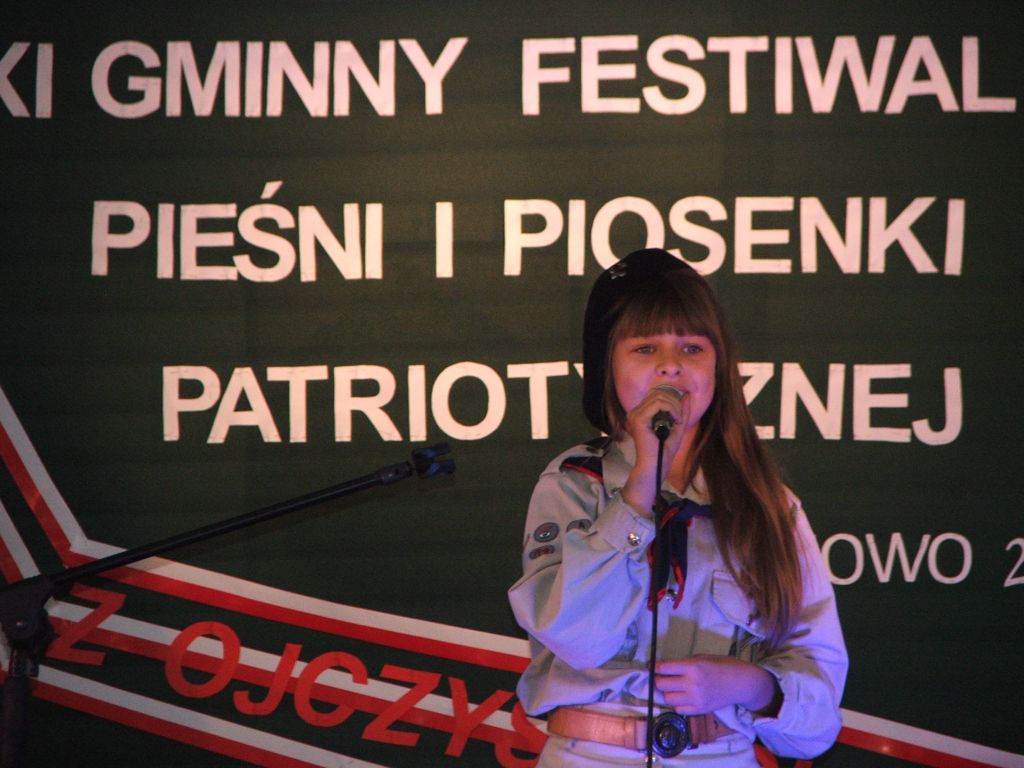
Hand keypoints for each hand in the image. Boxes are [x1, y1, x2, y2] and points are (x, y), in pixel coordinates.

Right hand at [620, 388, 689, 513]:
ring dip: (674, 406)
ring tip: (678, 420)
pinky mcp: (638, 419)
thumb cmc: (664, 451)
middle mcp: (635, 412)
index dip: (672, 400)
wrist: (656, 466)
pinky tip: (675, 421)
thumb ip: (681, 411)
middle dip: (674, 402)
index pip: (656, 395)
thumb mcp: (677, 426)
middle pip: (657, 393)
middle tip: (680, 418)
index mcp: (640, 414)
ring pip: (658, 397)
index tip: (679, 416)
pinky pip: (658, 404)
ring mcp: (634, 415)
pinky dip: (671, 409)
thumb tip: (686, 395)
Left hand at [655, 656, 779, 714]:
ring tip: (674, 688)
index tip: (651, 666)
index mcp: (693, 667)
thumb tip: (665, 668)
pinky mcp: (700, 710)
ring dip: (668, 692)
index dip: (654, 667)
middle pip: (662, 685)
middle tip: (662, 677)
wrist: (740, 683)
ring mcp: (696, 699)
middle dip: (659, 680)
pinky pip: (678, 709)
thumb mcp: (702, 658)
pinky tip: (682, 697)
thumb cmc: (722, 665)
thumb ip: (684, 664)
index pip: (664, 668)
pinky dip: (677, 703)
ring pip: (668, 698)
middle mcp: (692, 683)